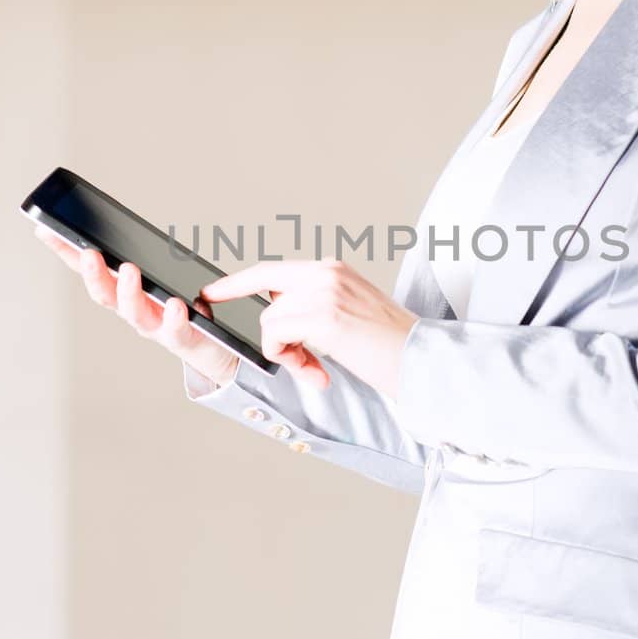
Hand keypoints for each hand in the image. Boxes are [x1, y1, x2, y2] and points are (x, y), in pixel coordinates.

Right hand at [31, 222, 241, 388]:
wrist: (212, 347)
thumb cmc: (180, 308)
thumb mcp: (157, 277)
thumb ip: (139, 256)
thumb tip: (116, 221)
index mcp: (123, 293)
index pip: (88, 270)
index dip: (65, 252)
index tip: (46, 229)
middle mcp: (133, 311)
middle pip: (105, 295)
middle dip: (94, 274)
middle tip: (90, 253)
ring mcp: (156, 327)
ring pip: (135, 314)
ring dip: (129, 292)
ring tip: (130, 270)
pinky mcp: (184, 339)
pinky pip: (177, 330)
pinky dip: (175, 318)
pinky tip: (177, 304)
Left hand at [199, 256, 418, 398]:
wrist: (422, 361)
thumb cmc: (391, 346)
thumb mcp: (350, 314)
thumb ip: (315, 307)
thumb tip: (279, 315)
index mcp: (334, 271)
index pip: (275, 270)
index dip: (240, 281)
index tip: (214, 290)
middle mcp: (327, 274)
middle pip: (265, 288)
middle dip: (252, 312)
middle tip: (242, 323)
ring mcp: (325, 292)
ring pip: (271, 318)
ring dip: (283, 349)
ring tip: (313, 365)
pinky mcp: (324, 317)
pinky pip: (277, 334)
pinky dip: (286, 355)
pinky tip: (313, 368)